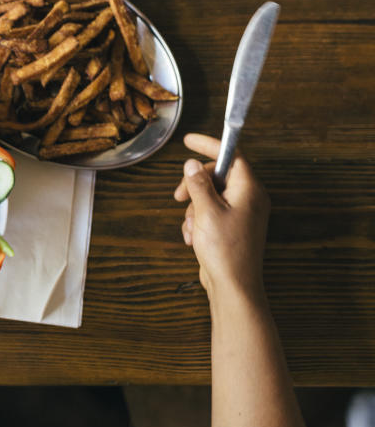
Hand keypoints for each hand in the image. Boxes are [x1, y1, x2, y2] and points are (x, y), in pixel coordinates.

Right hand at [173, 133, 270, 300]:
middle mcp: (249, 198)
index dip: (209, 146)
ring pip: (210, 195)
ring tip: (191, 228)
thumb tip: (192, 164)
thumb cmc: (225, 249)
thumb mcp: (206, 211)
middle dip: (194, 185)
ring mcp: (242, 214)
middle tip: (177, 196)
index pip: (231, 155)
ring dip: (194, 208)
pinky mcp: (233, 227)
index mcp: (249, 189)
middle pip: (217, 176)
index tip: (188, 141)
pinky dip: (198, 221)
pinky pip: (211, 212)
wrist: (234, 285)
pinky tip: (193, 238)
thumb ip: (198, 183)